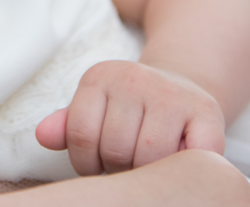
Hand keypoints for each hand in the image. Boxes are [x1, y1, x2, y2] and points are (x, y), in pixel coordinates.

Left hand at [34, 61, 224, 175]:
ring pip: (150, 156)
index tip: (100, 164)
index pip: (82, 136)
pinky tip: (178, 160)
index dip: (88, 163)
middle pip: (116, 148)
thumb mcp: (96, 107)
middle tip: (128, 164)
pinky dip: (185, 168)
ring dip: (148, 172)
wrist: (182, 84)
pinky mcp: (206, 111)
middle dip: (119, 168)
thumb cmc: (131, 108)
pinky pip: (192, 155)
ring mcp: (171, 93)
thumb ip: (69, 124)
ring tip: (148, 163)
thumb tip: (43, 135)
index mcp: (99, 77)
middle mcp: (134, 78)